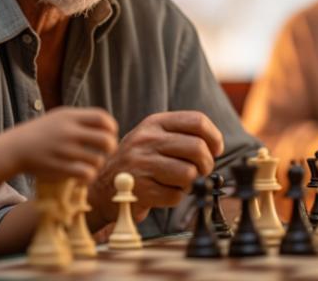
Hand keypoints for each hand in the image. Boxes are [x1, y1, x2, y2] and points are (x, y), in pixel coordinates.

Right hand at [0, 107, 117, 183]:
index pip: (103, 118)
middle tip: (105, 151)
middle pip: (107, 140)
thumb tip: (109, 126)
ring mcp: (65, 151)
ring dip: (98, 163)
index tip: (109, 134)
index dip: (111, 127)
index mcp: (70, 116)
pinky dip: (89, 176)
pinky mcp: (60, 168)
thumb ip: (82, 119)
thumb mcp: (60, 117)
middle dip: (110, 147)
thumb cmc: (42, 132)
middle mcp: (69, 132)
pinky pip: (87, 174)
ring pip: (98, 160)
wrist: (15, 147)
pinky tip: (83, 174)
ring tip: (90, 163)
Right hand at [87, 111, 223, 227]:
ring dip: (190, 183)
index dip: (214, 137)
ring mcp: (142, 164)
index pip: (197, 121)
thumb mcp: (152, 137)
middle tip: (200, 171)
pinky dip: (176, 197)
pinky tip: (163, 192)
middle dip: (206, 164)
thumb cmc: (136, 162)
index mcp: (153, 123)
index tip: (216, 149)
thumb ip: (180, 135)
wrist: (102, 186)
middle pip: (198, 148)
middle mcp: (147, 140)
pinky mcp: (141, 189)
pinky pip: (177, 195)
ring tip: (177, 182)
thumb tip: (215, 145)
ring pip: (189, 173)